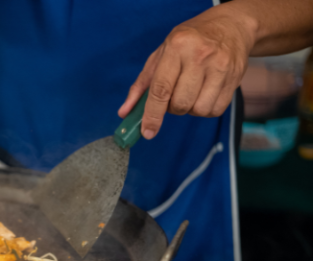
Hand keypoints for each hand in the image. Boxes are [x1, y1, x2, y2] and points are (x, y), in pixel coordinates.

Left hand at [118, 5, 256, 139]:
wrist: (229, 27)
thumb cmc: (188, 43)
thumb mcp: (159, 56)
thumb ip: (140, 86)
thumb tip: (125, 112)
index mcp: (177, 47)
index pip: (161, 89)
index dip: (152, 115)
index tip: (147, 132)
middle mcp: (200, 55)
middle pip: (180, 104)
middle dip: (172, 108)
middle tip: (174, 93)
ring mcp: (221, 66)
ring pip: (198, 110)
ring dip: (190, 109)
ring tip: (190, 91)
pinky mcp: (235, 78)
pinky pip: (215, 110)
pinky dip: (205, 109)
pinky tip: (204, 93)